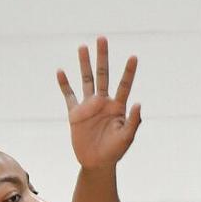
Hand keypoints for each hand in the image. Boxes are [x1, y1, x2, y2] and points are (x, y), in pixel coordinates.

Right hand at [58, 36, 141, 170]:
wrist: (96, 163)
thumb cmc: (114, 151)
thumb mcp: (127, 137)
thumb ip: (134, 121)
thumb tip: (139, 103)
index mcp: (117, 107)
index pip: (124, 85)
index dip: (129, 71)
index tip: (134, 57)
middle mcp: (103, 102)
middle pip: (103, 74)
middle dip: (103, 57)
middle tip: (102, 38)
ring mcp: (88, 106)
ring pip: (86, 80)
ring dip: (84, 64)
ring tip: (82, 47)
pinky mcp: (75, 113)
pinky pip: (69, 95)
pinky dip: (64, 84)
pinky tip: (60, 72)